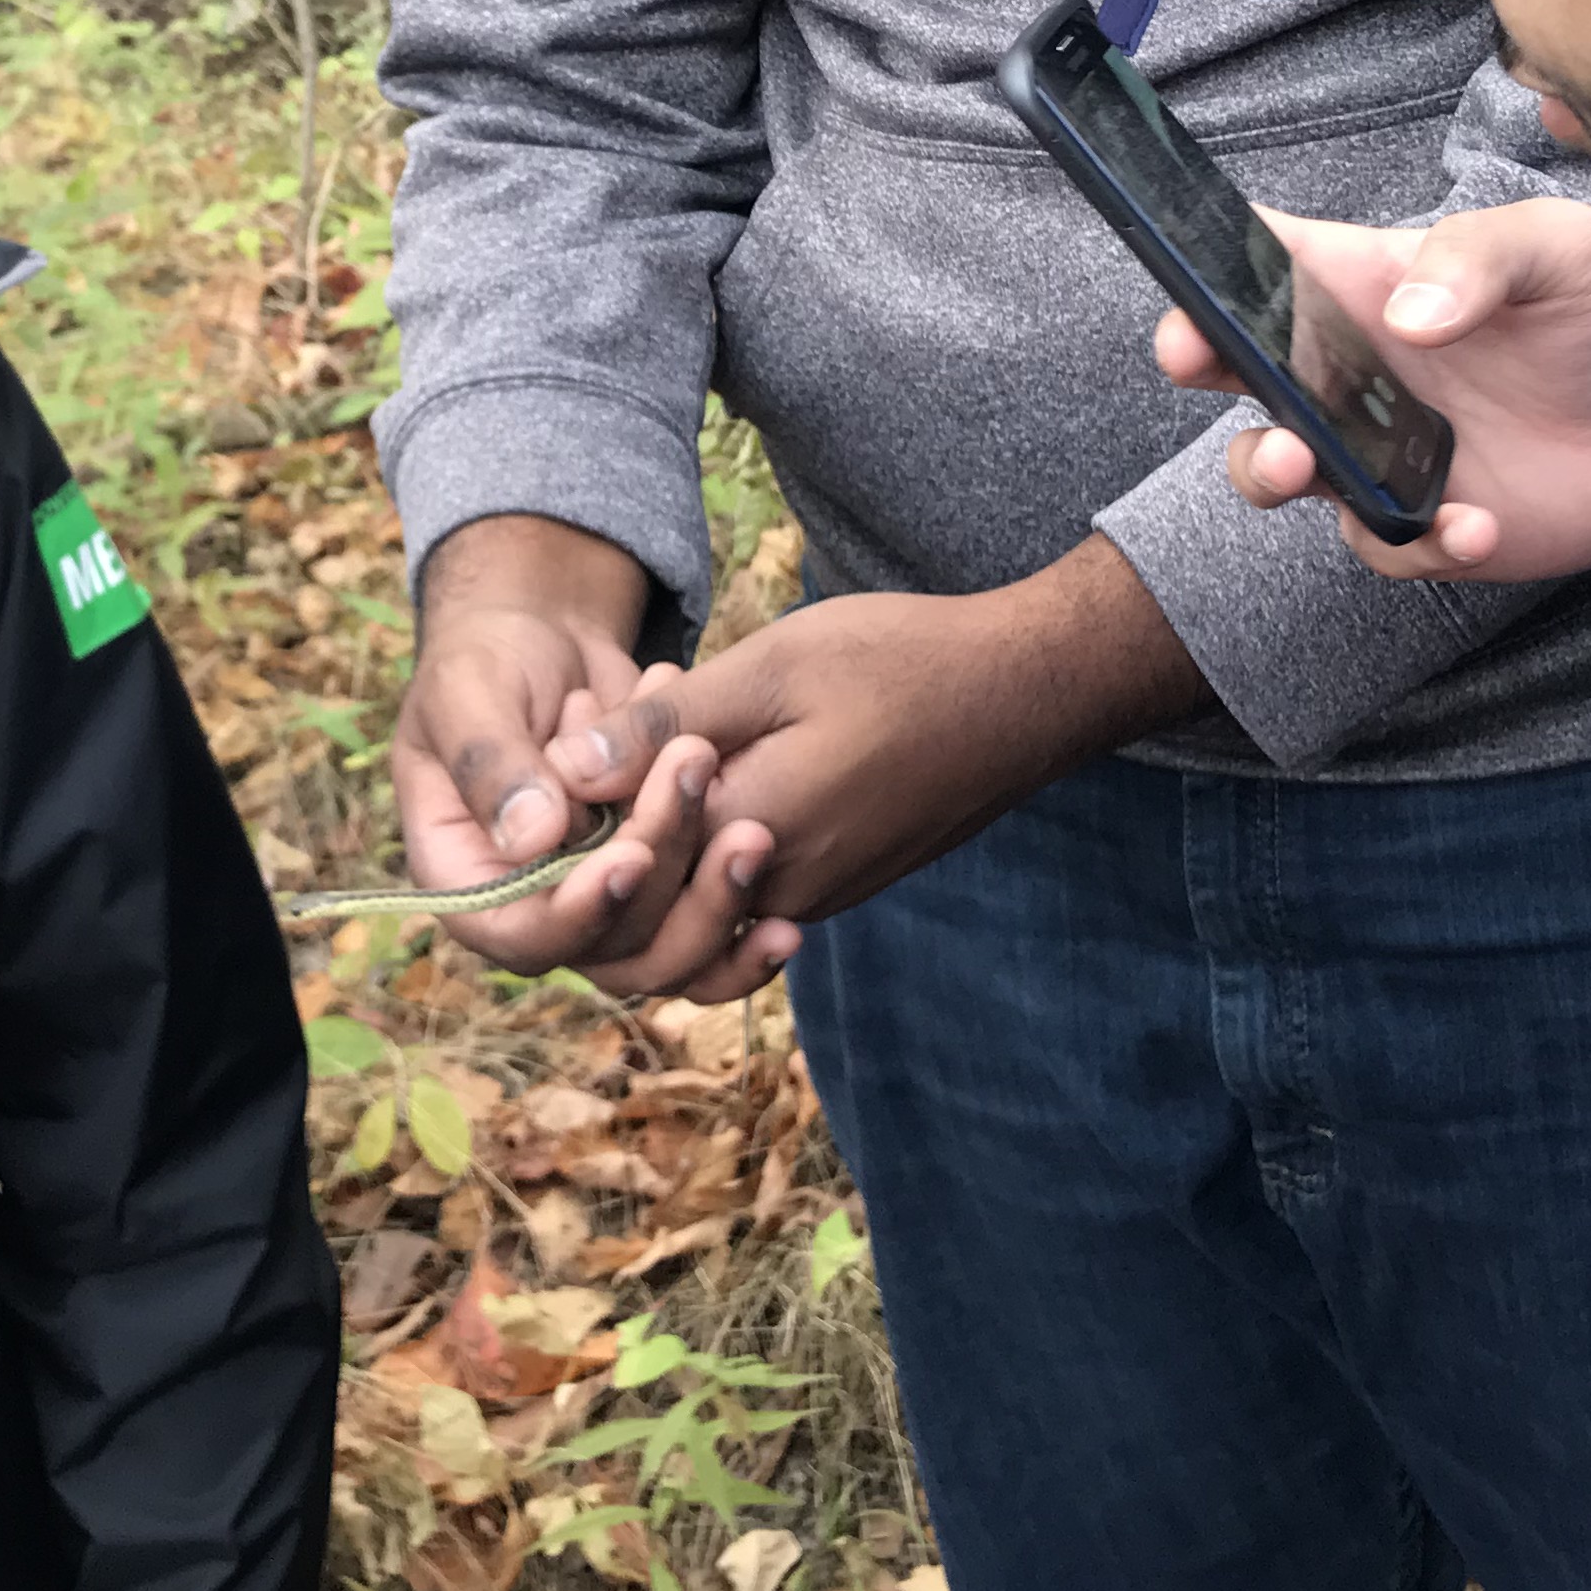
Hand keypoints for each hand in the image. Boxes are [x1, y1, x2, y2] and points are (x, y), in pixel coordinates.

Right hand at [384, 517, 720, 974]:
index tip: (632, 856)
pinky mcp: (659, 881)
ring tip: (754, 832)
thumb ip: (491, 763)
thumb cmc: (488, 660)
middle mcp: (535, 909)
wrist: (546, 637)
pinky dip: (740, 912)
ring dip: (714, 901)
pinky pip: (702, 929)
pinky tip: (786, 922)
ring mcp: (601, 901)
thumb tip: (535, 839)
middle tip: (697, 777)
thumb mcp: (470, 693)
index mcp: (469, 878)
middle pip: (608, 949)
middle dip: (663, 878)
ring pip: (664, 950)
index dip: (577, 913)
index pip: (519, 933)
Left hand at [564, 536, 1204, 1003]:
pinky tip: (693, 782)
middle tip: (582, 751)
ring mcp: (809, 898)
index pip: (619, 876)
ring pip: (688, 924)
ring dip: (647, 858)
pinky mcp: (832, 887)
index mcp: (752, 836)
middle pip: (641, 928)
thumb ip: (665, 725)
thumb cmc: (903, 662)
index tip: (564, 732)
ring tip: (636, 764)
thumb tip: (563, 772)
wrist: (1026, 693)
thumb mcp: (772, 666)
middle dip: (596, 854)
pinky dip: (697, 860)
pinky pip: (736, 908)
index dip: (570, 820)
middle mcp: (777, 892)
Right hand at [1156, 197, 1590, 580]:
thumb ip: (1481, 255)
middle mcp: (1348, 367)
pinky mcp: (1411, 525)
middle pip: (1232, 358)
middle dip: (1191, 352)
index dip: (1208, 252)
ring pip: (1269, 465)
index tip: (1189, 262)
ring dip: (1265, 466)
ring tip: (1303, 464)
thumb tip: (1408, 316)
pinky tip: (1479, 522)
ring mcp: (1370, 452)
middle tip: (1193, 356)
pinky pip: (1377, 543)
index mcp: (1364, 282)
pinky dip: (1418, 540)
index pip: (1264, 254)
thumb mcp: (1560, 250)